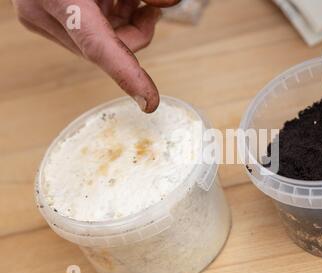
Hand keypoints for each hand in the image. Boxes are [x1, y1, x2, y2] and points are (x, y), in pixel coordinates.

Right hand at [12, 0, 180, 112]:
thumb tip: (170, 2)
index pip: (99, 47)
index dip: (127, 75)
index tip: (148, 101)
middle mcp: (42, 12)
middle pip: (104, 48)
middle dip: (135, 33)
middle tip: (152, 10)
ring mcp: (39, 17)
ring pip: (97, 44)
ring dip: (122, 25)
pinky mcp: (41, 17)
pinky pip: (85, 33)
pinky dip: (107, 20)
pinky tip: (116, 1)